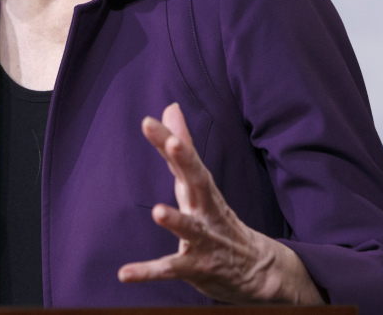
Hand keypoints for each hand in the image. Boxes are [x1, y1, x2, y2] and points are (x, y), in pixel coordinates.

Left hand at [116, 103, 322, 303]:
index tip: (150, 121)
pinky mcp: (197, 267)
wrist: (257, 271)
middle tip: (174, 144)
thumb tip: (170, 108)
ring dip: (176, 220)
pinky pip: (170, 269)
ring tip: (158, 211)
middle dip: (185, 162)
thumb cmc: (217, 218)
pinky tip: (124, 273)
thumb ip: (182, 148)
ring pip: (191, 228)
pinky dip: (148, 271)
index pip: (185, 160)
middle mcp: (205, 210)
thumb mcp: (199, 182)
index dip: (169, 140)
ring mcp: (204, 240)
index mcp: (202, 188)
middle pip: (196, 182)